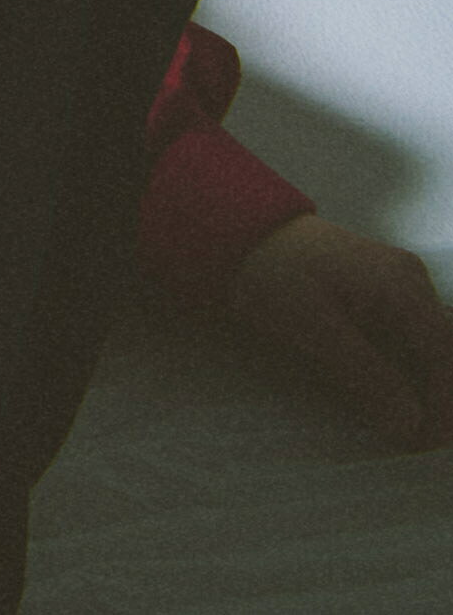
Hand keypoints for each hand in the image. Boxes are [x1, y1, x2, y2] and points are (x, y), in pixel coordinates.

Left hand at [224, 213, 452, 450]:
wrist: (241, 230)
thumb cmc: (272, 273)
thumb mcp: (312, 326)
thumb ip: (365, 374)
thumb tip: (410, 425)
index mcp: (404, 288)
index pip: (443, 359)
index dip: (440, 406)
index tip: (423, 444)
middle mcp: (413, 283)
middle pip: (443, 354)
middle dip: (437, 401)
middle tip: (416, 443)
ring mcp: (400, 286)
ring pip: (429, 349)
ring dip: (422, 388)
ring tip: (407, 429)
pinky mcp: (383, 293)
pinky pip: (408, 338)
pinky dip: (405, 371)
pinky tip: (391, 398)